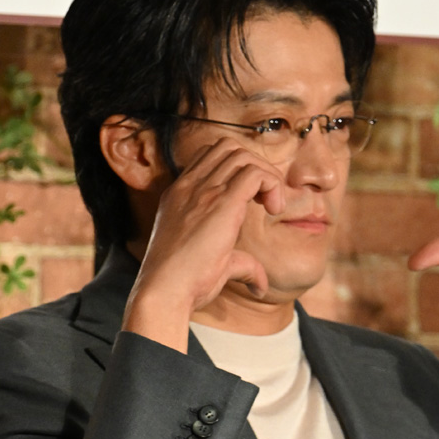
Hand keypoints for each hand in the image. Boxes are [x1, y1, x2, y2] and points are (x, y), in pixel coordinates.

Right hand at [122, 137, 285, 351]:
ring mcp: (203, 191)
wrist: (165, 290)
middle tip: (264, 201)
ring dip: (265, 175)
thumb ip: (241, 266)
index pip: (209, 155)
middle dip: (254, 166)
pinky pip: (255, 173)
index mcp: (180, 194)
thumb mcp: (215, 266)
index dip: (237, 168)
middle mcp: (190, 186)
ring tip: (271, 206)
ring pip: (243, 156)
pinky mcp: (221, 203)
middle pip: (229, 147)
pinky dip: (271, 184)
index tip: (252, 198)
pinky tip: (273, 211)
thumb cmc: (184, 284)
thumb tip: (260, 287)